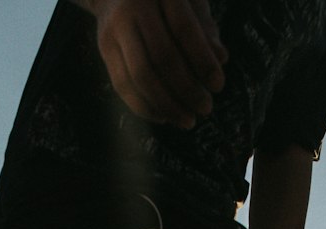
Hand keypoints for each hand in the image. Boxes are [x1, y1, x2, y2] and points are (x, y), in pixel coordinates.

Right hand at [90, 0, 226, 128]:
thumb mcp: (189, 2)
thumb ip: (205, 28)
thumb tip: (221, 58)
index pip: (184, 29)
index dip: (202, 61)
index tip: (218, 86)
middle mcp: (134, 6)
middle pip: (161, 57)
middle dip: (186, 89)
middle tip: (205, 108)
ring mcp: (115, 28)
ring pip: (140, 76)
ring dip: (166, 105)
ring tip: (187, 120)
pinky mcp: (104, 48)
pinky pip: (123, 85)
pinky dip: (145, 107)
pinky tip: (164, 117)